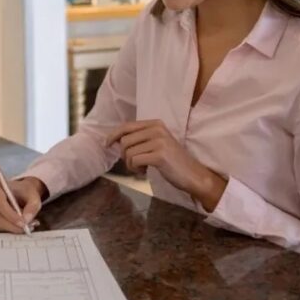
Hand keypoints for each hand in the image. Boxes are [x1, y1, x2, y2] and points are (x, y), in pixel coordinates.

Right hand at [0, 176, 46, 233]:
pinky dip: (9, 228)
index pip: (0, 203)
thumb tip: (26, 220)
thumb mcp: (34, 197)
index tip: (23, 223)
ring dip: (12, 228)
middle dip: (12, 225)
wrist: (22, 191)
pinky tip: (19, 226)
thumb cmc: (26, 192)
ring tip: (26, 227)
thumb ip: (32, 208)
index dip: (11, 215)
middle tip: (26, 229)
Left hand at [104, 120, 225, 211]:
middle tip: (134, 164)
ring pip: (128, 152)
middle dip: (124, 155)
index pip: (126, 126)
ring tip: (142, 168)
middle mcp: (157, 129)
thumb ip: (139, 138)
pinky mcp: (160, 155)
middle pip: (124, 140)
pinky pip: (135, 160)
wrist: (193, 175)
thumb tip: (114, 140)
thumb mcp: (156, 143)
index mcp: (156, 124)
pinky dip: (135, 169)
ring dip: (130, 164)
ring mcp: (159, 141)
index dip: (113, 135)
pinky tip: (144, 172)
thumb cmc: (172, 161)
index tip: (107, 144)